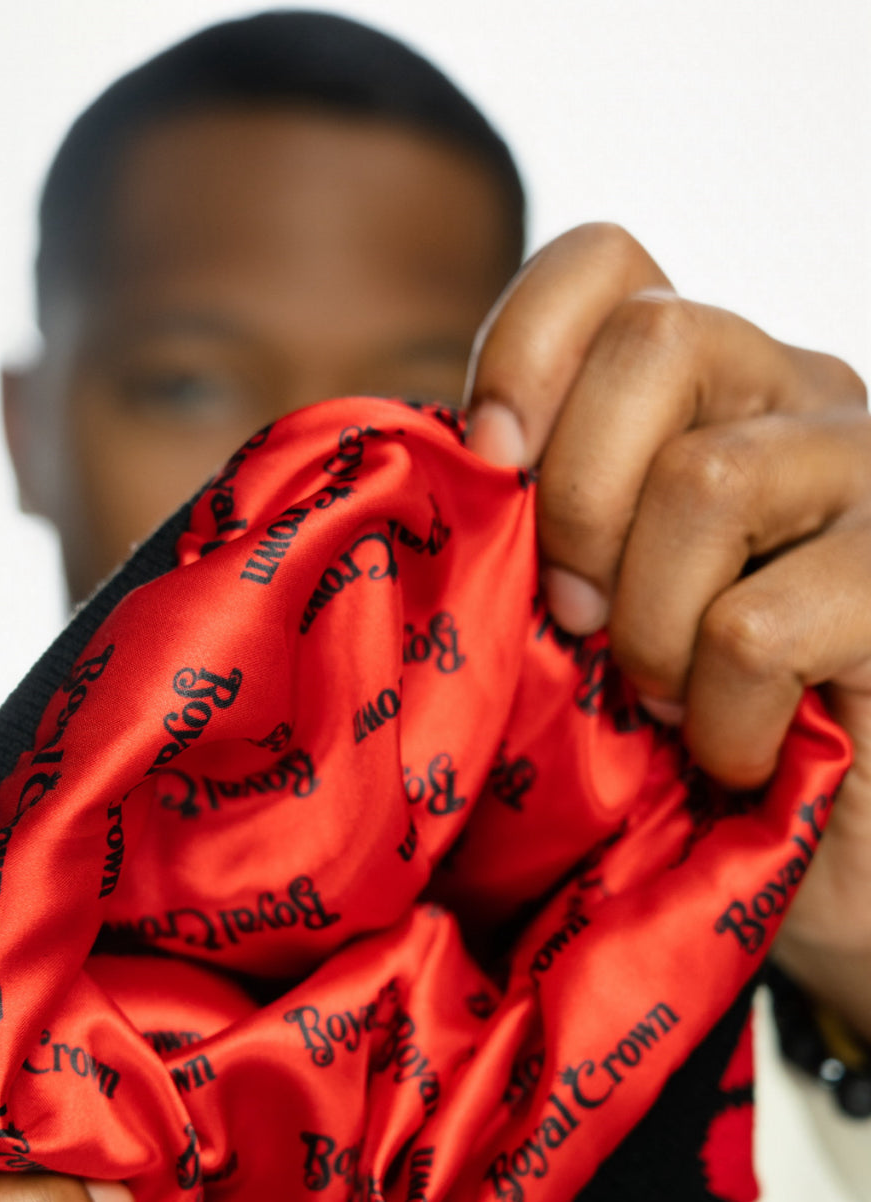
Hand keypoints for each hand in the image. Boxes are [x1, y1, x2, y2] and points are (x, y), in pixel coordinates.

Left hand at [466, 223, 870, 1032]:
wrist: (821, 869)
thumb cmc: (676, 749)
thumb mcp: (577, 621)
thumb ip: (532, 530)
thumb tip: (447, 476)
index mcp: (706, 393)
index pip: (611, 265)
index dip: (526, 344)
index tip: (490, 470)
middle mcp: (803, 402)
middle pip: (659, 339)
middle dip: (577, 503)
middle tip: (573, 626)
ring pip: (710, 478)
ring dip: (648, 627)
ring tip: (659, 706)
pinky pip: (763, 622)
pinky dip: (720, 717)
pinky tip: (732, 758)